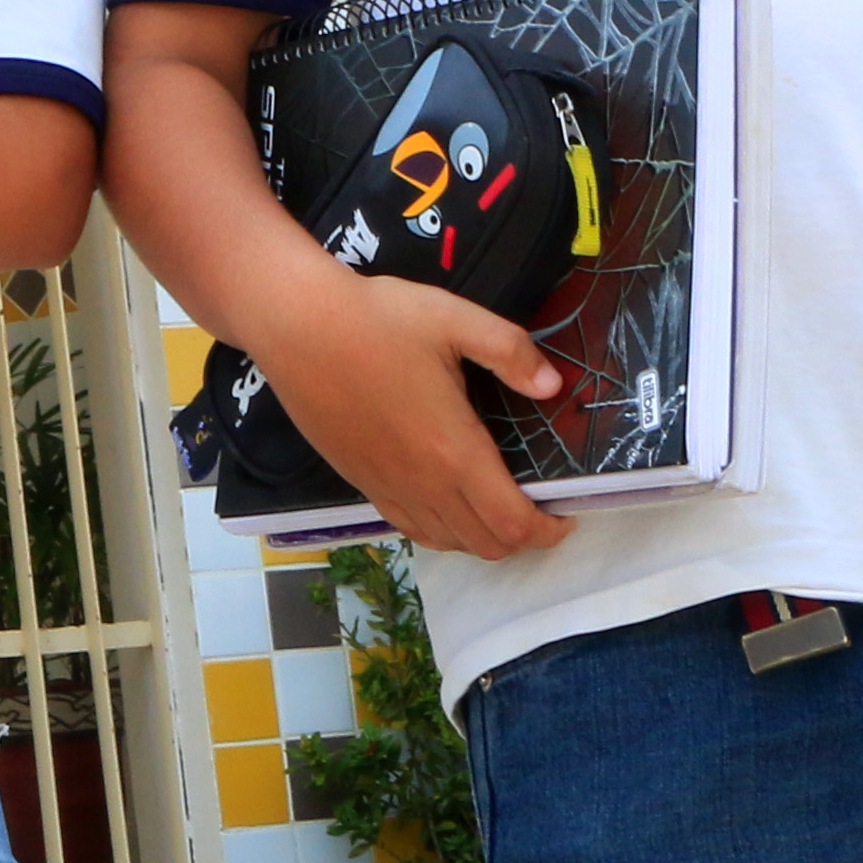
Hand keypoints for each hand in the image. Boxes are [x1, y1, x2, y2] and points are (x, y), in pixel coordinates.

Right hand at [253, 272, 569, 561]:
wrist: (296, 327)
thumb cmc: (376, 320)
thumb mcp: (452, 318)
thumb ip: (509, 350)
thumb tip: (552, 385)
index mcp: (455, 451)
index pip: (513, 522)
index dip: (548, 529)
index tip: (566, 512)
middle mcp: (425, 484)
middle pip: (486, 544)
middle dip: (523, 538)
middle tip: (539, 507)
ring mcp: (390, 488)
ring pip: (449, 543)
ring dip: (483, 538)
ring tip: (498, 505)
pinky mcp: (362, 483)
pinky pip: (413, 529)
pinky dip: (444, 532)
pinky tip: (448, 503)